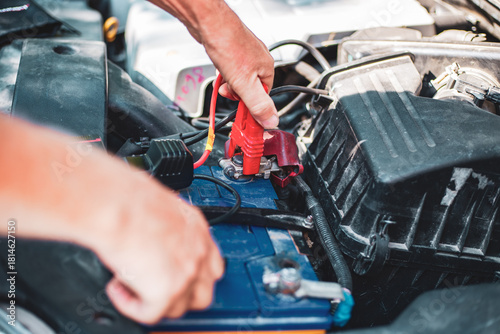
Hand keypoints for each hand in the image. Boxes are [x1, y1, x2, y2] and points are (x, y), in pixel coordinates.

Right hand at [98, 175, 223, 323]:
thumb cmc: (128, 197)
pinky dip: (130, 305)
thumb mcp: (159, 207)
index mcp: (197, 229)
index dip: (192, 275)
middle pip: (202, 293)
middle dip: (178, 294)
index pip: (212, 264)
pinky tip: (118, 287)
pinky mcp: (167, 291)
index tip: (175, 273)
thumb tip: (154, 236)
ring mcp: (187, 273)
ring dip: (155, 301)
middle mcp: (198, 251)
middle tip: (154, 285)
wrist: (116, 204)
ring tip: (132, 284)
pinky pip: (150, 314)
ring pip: (178, 308)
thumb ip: (166, 228)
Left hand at [201, 8, 278, 128]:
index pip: (263, 99)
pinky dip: (225, 73)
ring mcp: (247, 54)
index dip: (251, 108)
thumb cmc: (228, 45)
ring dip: (229, 84)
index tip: (243, 117)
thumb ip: (258, 105)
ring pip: (240, 79)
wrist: (209, 22)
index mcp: (267, 69)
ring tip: (223, 79)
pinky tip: (220, 69)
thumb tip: (271, 121)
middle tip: (228, 92)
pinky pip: (232, 69)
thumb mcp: (244, 84)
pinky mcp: (234, 50)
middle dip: (238, 94)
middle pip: (251, 90)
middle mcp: (259, 61)